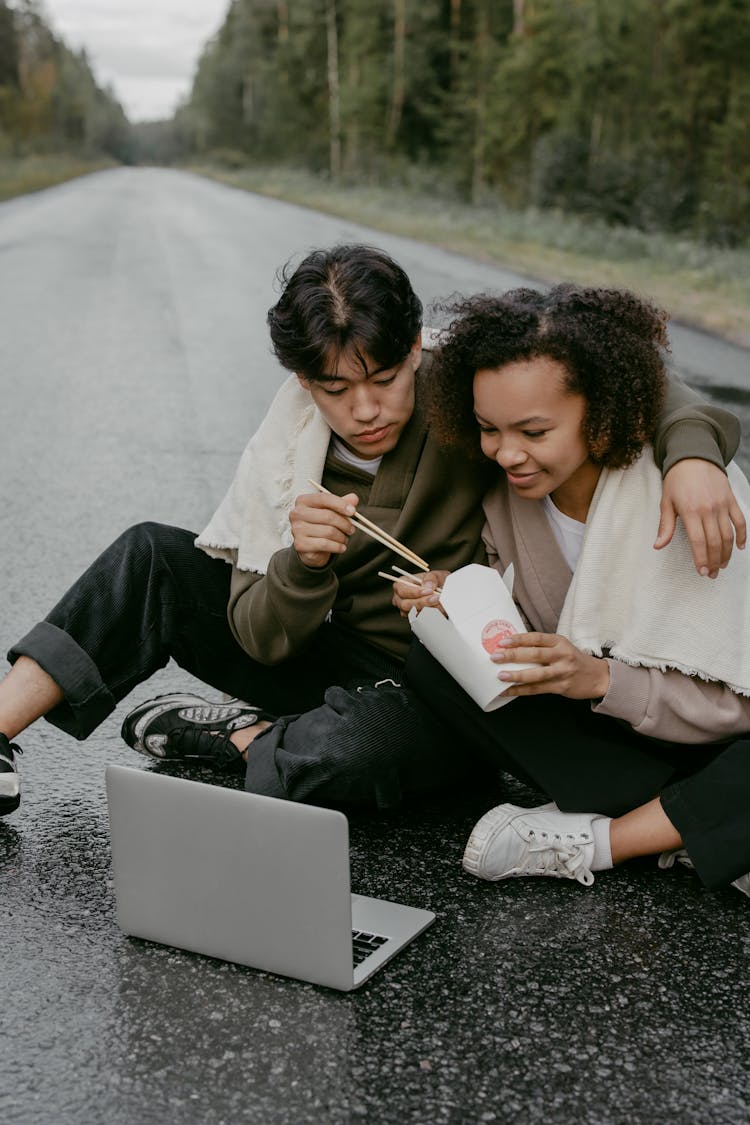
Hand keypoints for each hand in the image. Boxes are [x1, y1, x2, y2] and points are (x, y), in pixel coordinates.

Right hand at [289, 490, 358, 567]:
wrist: (310, 547)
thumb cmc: (321, 525)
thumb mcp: (332, 511)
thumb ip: (342, 503)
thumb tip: (354, 498)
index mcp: (303, 501)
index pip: (323, 498)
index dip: (340, 504)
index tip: (353, 511)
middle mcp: (297, 514)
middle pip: (328, 516)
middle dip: (344, 524)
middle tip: (352, 529)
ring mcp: (297, 529)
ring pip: (328, 532)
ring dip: (342, 537)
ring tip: (344, 539)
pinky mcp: (300, 544)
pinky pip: (324, 544)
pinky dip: (337, 547)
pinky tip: (341, 547)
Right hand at [392, 570, 449, 617]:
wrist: (443, 592)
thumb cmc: (436, 582)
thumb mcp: (435, 575)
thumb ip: (431, 578)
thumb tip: (427, 586)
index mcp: (400, 585)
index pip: (402, 591)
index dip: (414, 592)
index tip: (429, 591)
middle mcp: (400, 599)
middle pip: (406, 604)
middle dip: (422, 602)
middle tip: (437, 598)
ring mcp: (405, 610)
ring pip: (413, 613)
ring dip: (428, 609)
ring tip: (440, 602)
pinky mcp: (413, 618)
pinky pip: (420, 620)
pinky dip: (430, 615)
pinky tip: (439, 609)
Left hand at [491, 632, 609, 699]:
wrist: (597, 677)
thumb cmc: (573, 660)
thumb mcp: (562, 647)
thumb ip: (543, 646)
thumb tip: (513, 647)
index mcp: (559, 642)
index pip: (537, 638)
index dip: (519, 639)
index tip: (503, 641)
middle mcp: (561, 655)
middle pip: (535, 654)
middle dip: (513, 655)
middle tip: (495, 656)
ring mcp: (562, 672)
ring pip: (536, 674)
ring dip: (517, 675)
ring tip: (501, 676)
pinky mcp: (561, 687)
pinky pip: (538, 689)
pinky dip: (521, 690)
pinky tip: (508, 691)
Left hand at [655, 459, 746, 577]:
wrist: (694, 457)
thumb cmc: (676, 481)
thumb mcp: (666, 502)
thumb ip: (666, 526)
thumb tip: (658, 546)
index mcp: (690, 511)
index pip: (698, 542)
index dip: (701, 559)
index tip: (702, 572)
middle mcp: (708, 509)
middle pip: (715, 542)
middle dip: (714, 561)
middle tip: (712, 574)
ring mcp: (722, 505)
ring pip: (728, 535)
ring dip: (727, 553)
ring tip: (723, 565)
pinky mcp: (731, 500)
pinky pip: (740, 521)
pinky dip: (742, 535)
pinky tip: (739, 547)